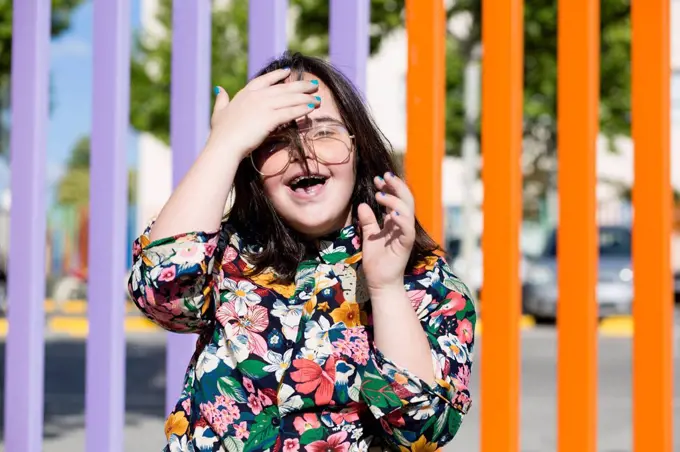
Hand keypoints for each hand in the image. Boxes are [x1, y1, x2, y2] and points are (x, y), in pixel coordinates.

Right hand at [207, 69, 320, 159]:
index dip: (277, 75)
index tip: (288, 72)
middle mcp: (256, 96)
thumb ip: (221, 100)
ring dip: (306, 97)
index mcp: (245, 94)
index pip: (264, 80)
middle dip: (300, 86)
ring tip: (318, 98)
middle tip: (314, 85)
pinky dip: (302, 108)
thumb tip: (219, 89)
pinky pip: (290, 112)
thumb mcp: (218, 112)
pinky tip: (312, 107)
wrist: (224, 144)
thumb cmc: (221, 132)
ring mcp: (264, 106)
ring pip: (289, 99)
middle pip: (283, 88)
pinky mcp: (270, 118)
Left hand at [357, 172, 415, 291]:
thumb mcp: (369, 236)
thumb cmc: (376, 262)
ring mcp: (405, 235)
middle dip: (396, 186)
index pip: (397, 199)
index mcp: (396, 222)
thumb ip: (368, 221)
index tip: (378, 179)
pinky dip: (402, 219)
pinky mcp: (405, 245)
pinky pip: (407, 229)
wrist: (380, 282)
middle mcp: (403, 226)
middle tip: (383, 177)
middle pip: (406, 200)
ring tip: (380, 194)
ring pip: (407, 211)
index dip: (390, 187)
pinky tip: (392, 213)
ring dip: (395, 200)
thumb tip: (362, 204)